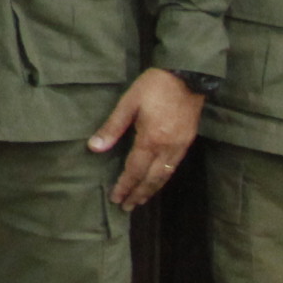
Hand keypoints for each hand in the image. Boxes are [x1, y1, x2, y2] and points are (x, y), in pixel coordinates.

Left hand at [90, 66, 206, 211]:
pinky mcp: (187, 141)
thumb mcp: (128, 103)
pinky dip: (163, 178)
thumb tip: (94, 147)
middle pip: (151, 178)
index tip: (116, 198)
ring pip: (165, 175)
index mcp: (150, 139)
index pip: (134, 170)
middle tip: (127, 207)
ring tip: (141, 199)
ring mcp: (180, 146)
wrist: (188, 75)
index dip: (125, 186)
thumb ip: (112, 127)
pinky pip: (174, 166)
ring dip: (152, 190)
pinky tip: (157, 181)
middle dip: (138, 194)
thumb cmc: (154, 86)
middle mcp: (167, 147)